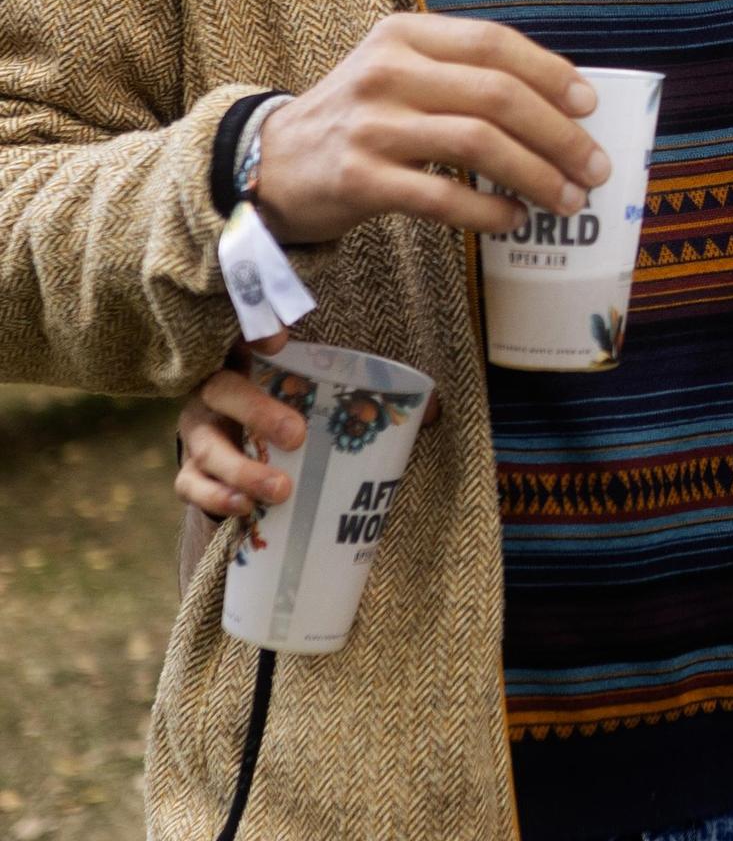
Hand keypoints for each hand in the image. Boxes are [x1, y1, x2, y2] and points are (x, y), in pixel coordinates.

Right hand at [177, 361, 444, 526]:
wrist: (246, 458)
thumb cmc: (293, 418)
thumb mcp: (325, 401)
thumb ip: (369, 398)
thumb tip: (435, 409)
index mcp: (249, 363)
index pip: (245, 335)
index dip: (255, 330)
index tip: (282, 337)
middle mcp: (217, 392)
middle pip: (223, 389)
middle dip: (257, 412)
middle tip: (296, 436)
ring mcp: (199, 434)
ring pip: (206, 446)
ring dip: (241, 469)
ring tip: (278, 491)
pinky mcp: (190, 474)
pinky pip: (192, 486)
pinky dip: (215, 499)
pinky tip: (244, 510)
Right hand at [251, 13, 609, 245]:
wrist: (274, 162)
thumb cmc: (359, 118)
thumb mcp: (399, 72)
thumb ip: (461, 75)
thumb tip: (559, 106)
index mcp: (404, 35)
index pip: (493, 43)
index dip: (550, 73)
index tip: (590, 105)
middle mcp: (386, 72)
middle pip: (497, 95)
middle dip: (559, 135)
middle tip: (593, 168)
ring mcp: (371, 125)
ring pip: (478, 144)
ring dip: (536, 176)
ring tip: (567, 201)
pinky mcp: (360, 179)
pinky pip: (443, 198)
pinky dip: (489, 211)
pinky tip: (513, 219)